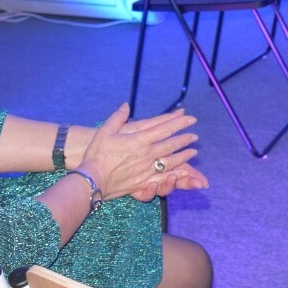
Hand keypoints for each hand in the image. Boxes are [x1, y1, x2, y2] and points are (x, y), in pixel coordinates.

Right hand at [78, 104, 199, 200]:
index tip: (191, 118)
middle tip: (195, 136)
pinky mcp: (143, 182)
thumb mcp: (105, 131)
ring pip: (171, 161)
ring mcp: (147, 169)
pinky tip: (181, 172)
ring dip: (184, 156)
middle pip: (171, 145)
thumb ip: (117, 117)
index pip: (165, 129)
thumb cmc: (97, 154)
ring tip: (193, 152)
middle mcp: (147, 154)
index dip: (179, 123)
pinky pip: (163, 177)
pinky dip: (175, 174)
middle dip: (185, 139)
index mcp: (139, 140)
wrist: (92, 179)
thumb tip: (125, 105)